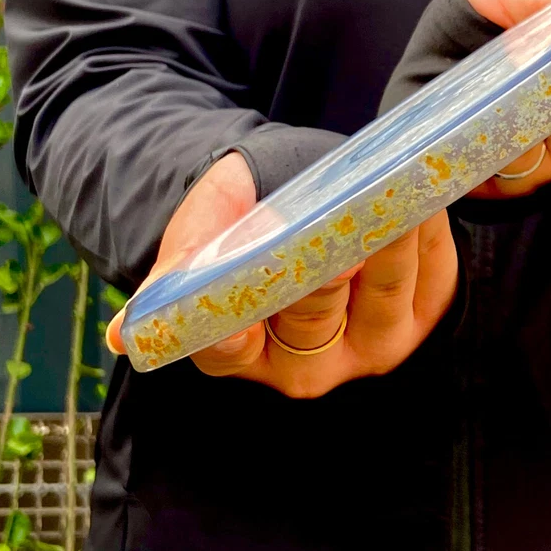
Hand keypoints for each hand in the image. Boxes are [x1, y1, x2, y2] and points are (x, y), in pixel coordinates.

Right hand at [107, 152, 458, 397]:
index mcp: (240, 347)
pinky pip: (429, 275)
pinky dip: (427, 238)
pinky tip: (422, 204)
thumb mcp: (209, 220)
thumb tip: (121, 337)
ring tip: (390, 208)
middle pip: (312, 320)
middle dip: (322, 276)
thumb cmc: (249, 211)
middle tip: (331, 237)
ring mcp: (370, 342)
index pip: (227, 348)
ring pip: (379, 300)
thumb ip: (179, 264)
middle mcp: (307, 361)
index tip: (244, 306)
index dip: (235, 327)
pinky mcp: (423, 311)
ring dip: (389, 252)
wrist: (306, 190)